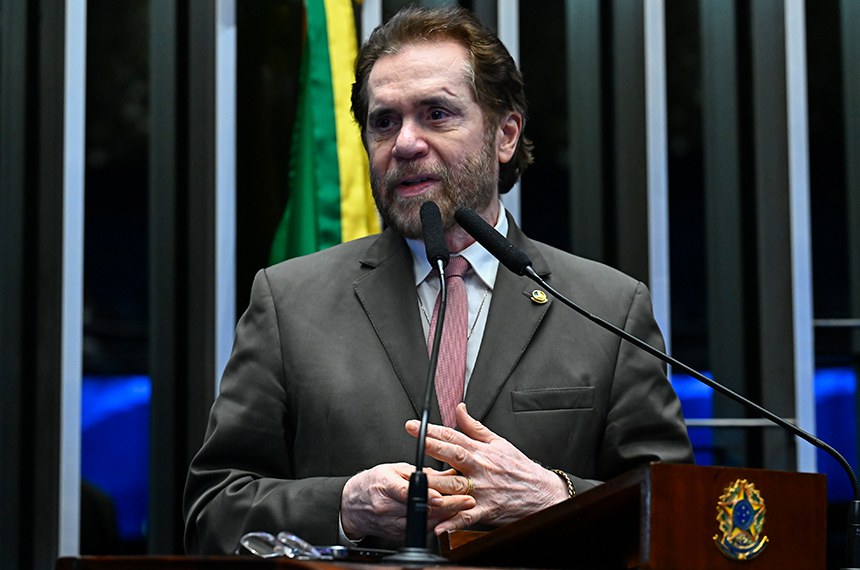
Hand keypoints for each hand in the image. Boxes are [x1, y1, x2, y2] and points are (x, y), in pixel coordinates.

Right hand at [339, 462, 475, 540]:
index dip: (425, 495)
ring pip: (424, 522)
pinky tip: (449, 516)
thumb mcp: (393, 469)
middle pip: (420, 509)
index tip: (441, 495)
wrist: (353, 505)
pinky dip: (437, 522)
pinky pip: (421, 529)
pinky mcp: (397, 533)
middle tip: (467, 499)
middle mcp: (387, 506)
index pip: (405, 492)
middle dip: (447, 506)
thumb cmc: (374, 483)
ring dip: (446, 515)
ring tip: (464, 506)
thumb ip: (419, 472)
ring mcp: (391, 522)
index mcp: (384, 485)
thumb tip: (445, 470)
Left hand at [405, 403, 568, 533]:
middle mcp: (480, 469)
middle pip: (453, 455)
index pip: (453, 437)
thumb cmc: (519, 468)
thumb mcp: (498, 443)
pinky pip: (466, 517)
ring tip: (414, 483)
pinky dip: (452, 522)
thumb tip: (459, 409)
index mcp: (481, 452)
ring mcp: (482, 490)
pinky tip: (437, 526)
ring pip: (455, 486)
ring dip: (435, 485)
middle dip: (431, 448)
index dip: (432, 430)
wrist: (542, 492)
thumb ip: (474, 427)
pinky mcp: (486, 510)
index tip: (413, 426)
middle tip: (413, 443)